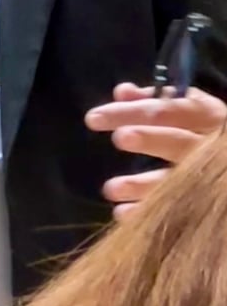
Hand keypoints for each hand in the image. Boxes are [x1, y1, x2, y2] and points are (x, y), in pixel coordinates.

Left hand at [85, 82, 225, 220]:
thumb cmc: (204, 129)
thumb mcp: (187, 108)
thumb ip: (155, 99)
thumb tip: (121, 93)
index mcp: (206, 115)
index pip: (167, 109)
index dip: (132, 112)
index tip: (94, 118)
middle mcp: (211, 145)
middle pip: (177, 141)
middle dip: (148, 139)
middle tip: (119, 138)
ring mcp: (210, 175)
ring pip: (177, 180)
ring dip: (142, 184)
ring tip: (110, 188)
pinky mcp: (204, 200)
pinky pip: (176, 208)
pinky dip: (147, 210)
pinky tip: (122, 213)